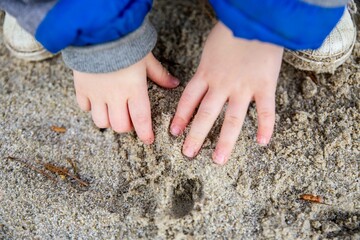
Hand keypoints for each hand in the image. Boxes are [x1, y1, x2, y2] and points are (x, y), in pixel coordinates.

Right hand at [74, 53, 179, 143]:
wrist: (97, 32)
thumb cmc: (126, 45)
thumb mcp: (147, 59)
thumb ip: (160, 75)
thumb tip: (174, 84)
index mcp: (134, 90)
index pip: (141, 119)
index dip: (145, 133)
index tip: (148, 140)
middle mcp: (115, 96)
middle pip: (120, 126)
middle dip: (127, 128)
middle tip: (130, 121)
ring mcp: (96, 94)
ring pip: (101, 122)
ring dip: (109, 121)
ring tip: (113, 112)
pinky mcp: (81, 88)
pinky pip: (84, 107)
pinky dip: (91, 109)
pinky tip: (97, 101)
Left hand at [170, 22, 282, 164]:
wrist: (255, 19)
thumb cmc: (231, 30)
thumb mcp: (209, 48)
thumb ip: (206, 67)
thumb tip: (204, 80)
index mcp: (206, 74)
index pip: (189, 100)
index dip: (181, 117)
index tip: (174, 132)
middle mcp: (221, 85)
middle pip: (205, 115)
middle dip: (196, 136)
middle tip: (189, 154)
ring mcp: (243, 87)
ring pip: (232, 119)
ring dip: (225, 141)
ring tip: (218, 159)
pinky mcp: (264, 85)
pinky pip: (265, 110)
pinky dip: (265, 127)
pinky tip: (262, 142)